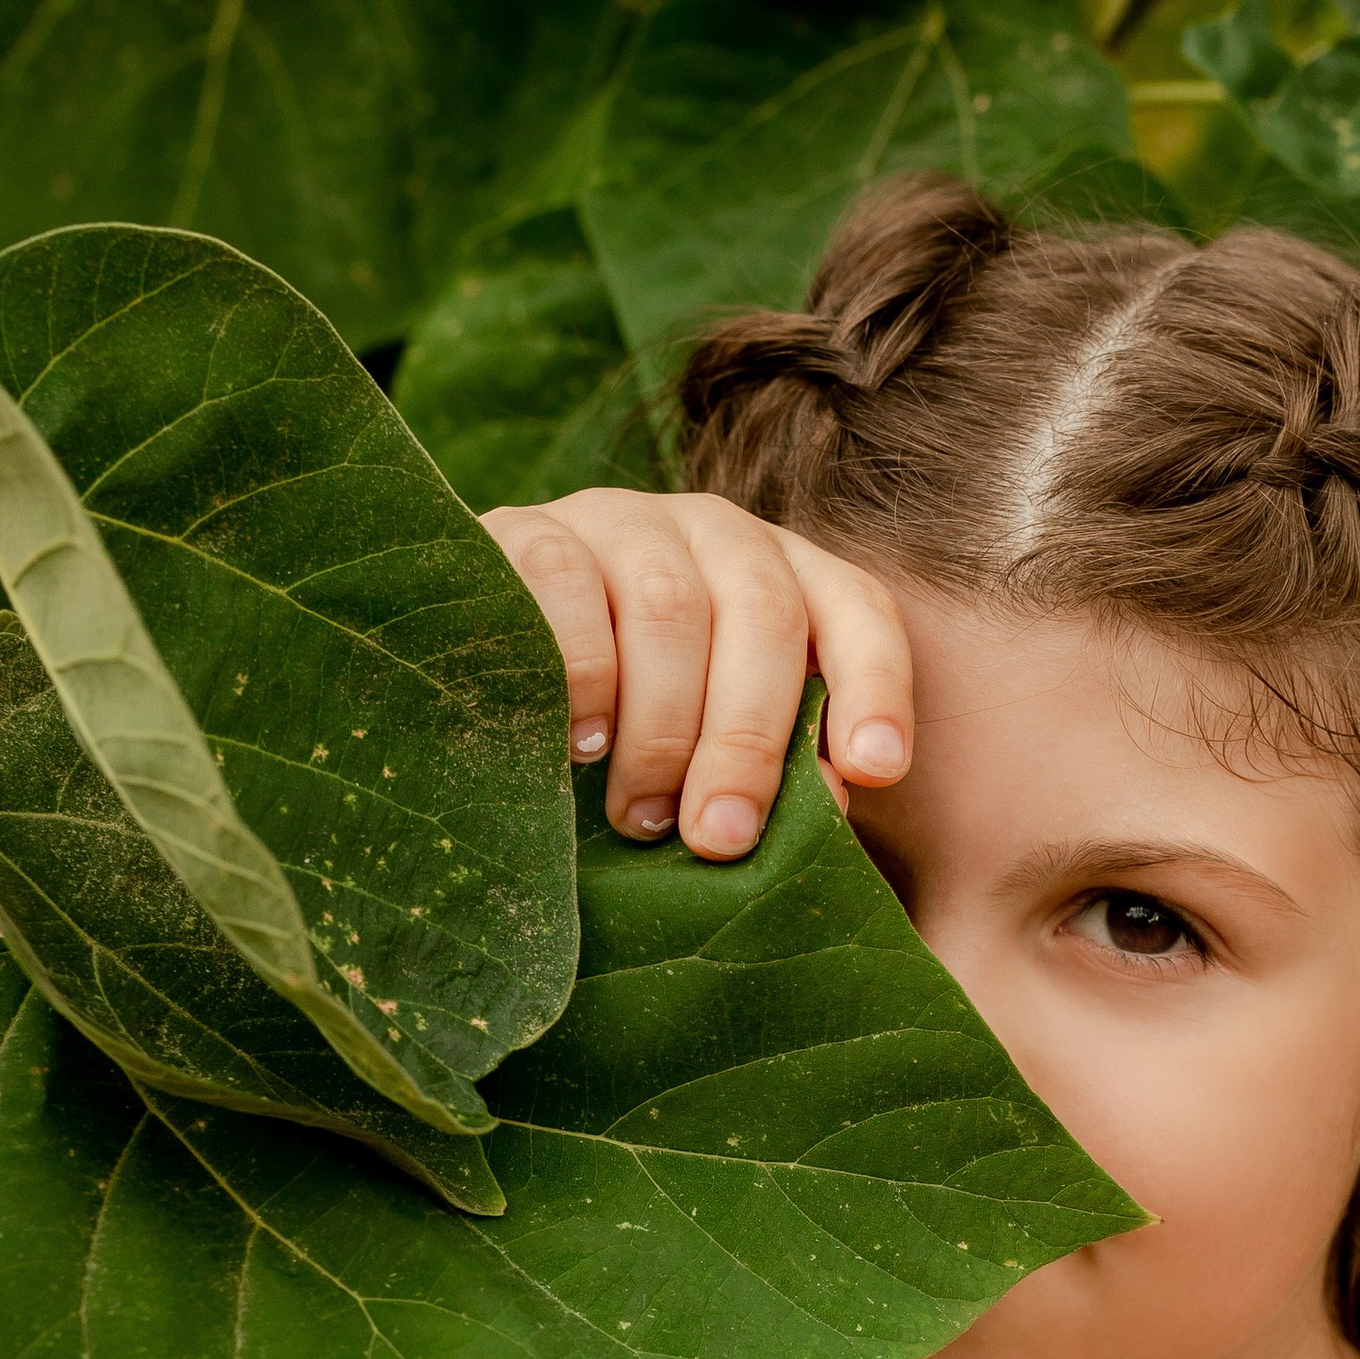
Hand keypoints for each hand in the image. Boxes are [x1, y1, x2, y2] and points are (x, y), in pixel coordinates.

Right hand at [481, 488, 913, 858]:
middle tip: (719, 837)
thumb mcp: (713, 740)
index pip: (855, 610)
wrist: (483, 655)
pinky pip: (566, 589)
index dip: (875, 687)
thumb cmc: (629, 727)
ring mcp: (621, 521)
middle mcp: (714, 531)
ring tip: (639, 815)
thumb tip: (831, 805)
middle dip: (748, 741)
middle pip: (764, 618)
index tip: (874, 769)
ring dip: (661, 729)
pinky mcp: (530, 530)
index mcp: (782, 576)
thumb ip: (777, 766)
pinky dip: (579, 677)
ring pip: (670, 611)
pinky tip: (573, 746)